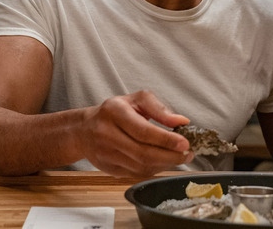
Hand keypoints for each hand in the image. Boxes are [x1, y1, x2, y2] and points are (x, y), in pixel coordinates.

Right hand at [76, 90, 192, 176]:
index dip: (166, 139)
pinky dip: (155, 169)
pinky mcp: (109, 169)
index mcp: (114, 113)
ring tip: (180, 157)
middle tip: (188, 153)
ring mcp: (106, 155)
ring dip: (165, 164)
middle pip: (143, 153)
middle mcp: (107, 134)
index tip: (185, 143)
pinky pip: (137, 173)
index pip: (143, 131)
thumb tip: (181, 121)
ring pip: (141, 166)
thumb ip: (160, 109)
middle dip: (170, 156)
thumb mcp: (136, 100)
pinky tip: (164, 162)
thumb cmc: (114, 112)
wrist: (84, 130)